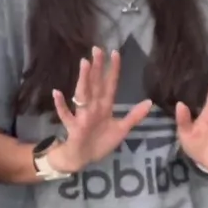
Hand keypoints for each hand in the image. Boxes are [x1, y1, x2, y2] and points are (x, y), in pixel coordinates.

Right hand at [51, 47, 152, 170]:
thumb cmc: (100, 142)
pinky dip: (61, 105)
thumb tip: (150, 102)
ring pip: (83, 94)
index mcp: (105, 106)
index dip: (113, 70)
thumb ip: (134, 116)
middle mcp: (94, 107)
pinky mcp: (74, 127)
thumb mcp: (121, 129)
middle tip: (97, 49)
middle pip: (96, 84)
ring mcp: (83, 115)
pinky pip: (66, 115)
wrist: (83, 158)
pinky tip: (57, 93)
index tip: (115, 53)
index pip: (110, 84)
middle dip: (98, 67)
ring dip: (84, 80)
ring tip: (84, 64)